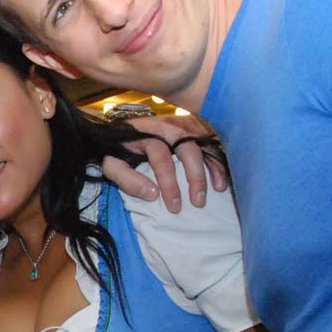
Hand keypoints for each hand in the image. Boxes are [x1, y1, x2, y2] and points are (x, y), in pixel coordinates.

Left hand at [106, 114, 228, 212]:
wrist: (122, 127)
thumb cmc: (119, 148)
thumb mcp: (111, 163)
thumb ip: (126, 179)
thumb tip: (152, 195)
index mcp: (147, 134)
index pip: (161, 159)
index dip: (169, 184)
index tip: (174, 205)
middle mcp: (168, 127)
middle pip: (188, 149)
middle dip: (195, 177)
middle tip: (197, 201)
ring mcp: (182, 125)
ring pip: (203, 145)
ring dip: (212, 168)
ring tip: (217, 190)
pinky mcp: (192, 128)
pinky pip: (209, 145)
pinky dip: (217, 161)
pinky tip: (220, 179)